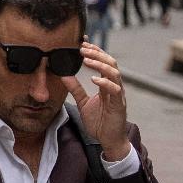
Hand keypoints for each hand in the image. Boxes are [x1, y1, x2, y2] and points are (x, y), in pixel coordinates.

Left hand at [64, 44, 131, 161]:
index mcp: (107, 84)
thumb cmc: (99, 122)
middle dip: (97, 53)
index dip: (95, 51)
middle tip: (82, 47)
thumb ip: (76, 89)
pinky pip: (115, 90)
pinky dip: (105, 83)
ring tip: (86, 59)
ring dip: (100, 64)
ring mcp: (118, 95)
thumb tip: (63, 75)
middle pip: (111, 63)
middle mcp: (114, 86)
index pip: (103, 62)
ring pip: (114, 73)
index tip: (82, 42)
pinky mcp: (119, 105)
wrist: (109, 141)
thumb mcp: (83, 102)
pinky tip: (94, 79)